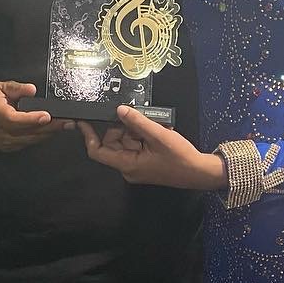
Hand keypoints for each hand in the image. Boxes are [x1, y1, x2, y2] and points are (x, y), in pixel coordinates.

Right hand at [0, 81, 64, 152]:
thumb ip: (17, 88)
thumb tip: (31, 89)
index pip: (14, 120)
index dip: (32, 119)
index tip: (47, 116)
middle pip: (26, 132)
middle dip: (49, 127)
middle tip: (67, 121)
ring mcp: (3, 142)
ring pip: (29, 140)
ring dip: (48, 133)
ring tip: (63, 125)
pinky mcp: (8, 147)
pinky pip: (27, 143)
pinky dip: (39, 137)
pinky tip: (49, 130)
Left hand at [78, 106, 225, 190]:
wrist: (199, 172)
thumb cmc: (181, 160)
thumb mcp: (158, 136)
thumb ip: (137, 122)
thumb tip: (120, 110)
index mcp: (127, 165)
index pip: (97, 151)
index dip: (88, 136)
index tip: (84, 122)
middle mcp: (129, 167)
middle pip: (114, 141)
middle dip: (125, 127)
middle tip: (141, 118)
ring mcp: (136, 164)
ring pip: (127, 140)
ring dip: (138, 129)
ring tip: (157, 126)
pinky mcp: (144, 161)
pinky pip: (137, 143)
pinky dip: (145, 135)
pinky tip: (159, 131)